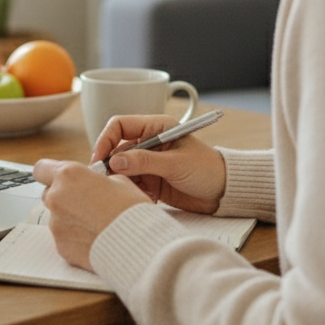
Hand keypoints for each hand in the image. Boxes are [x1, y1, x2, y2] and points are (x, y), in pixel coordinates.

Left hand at [32, 158, 150, 269]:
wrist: (139, 244)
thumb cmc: (132, 209)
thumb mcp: (118, 180)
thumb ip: (95, 179)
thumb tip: (92, 183)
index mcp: (69, 176)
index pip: (41, 168)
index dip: (50, 172)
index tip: (62, 177)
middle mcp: (56, 198)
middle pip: (49, 193)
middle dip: (64, 196)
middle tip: (87, 202)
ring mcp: (56, 225)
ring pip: (57, 217)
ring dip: (71, 218)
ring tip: (96, 224)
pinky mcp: (61, 247)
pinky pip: (64, 237)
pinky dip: (75, 237)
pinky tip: (95, 238)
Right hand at [90, 114, 226, 214]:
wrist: (224, 193)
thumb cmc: (207, 169)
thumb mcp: (176, 164)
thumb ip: (144, 161)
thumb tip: (114, 162)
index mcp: (156, 127)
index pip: (120, 125)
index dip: (106, 140)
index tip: (100, 159)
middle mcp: (149, 142)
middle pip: (116, 148)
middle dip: (110, 165)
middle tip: (106, 181)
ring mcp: (148, 162)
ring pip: (121, 168)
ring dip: (121, 181)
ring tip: (131, 193)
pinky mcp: (150, 180)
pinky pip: (130, 183)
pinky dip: (131, 191)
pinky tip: (144, 199)